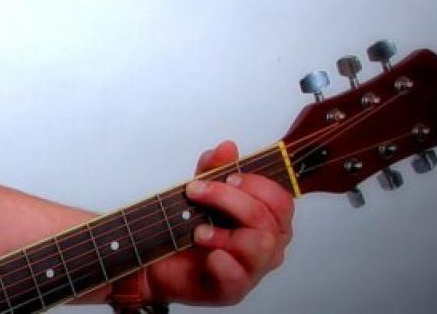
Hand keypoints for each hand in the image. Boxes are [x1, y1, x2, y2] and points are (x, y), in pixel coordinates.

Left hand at [143, 139, 293, 305]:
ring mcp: (251, 270)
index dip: (256, 185)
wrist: (156, 260)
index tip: (227, 177)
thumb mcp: (200, 191)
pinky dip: (223, 262)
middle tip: (196, 191)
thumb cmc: (186, 227)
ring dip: (223, 231)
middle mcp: (266, 246)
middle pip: (267, 219)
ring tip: (198, 230)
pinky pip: (237, 277)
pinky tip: (208, 254)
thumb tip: (228, 147)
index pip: (280, 201)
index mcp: (267, 221)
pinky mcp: (232, 290)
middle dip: (229, 199)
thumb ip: (215, 169)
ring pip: (258, 245)